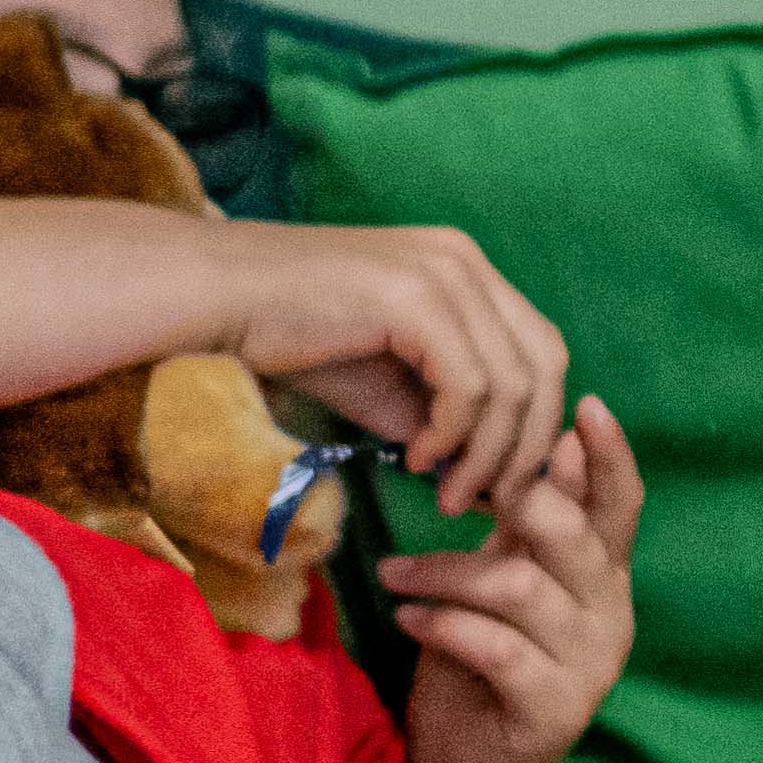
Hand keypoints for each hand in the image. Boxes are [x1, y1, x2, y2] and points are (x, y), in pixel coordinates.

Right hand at [218, 220, 579, 516]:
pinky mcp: (414, 297)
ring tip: (447, 493)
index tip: (502, 481)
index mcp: (469, 271)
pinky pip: (468, 385)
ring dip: (485, 454)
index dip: (538, 422)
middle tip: (490, 501)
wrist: (216, 302)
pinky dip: (452, 435)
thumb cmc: (296, 342)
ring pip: (512, 383)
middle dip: (526, 446)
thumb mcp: (392, 388)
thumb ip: (449, 419)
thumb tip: (499, 479)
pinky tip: (417, 459)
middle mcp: (467, 261)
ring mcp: (444, 273)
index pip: (543, 351)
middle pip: (546, 366)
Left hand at [383, 398, 639, 762]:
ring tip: (394, 573)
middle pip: (573, 537)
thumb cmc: (477, 664)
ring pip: (519, 588)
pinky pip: (496, 648)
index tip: (585, 406)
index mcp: (603, 579)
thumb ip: (527, 526)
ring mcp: (589, 666)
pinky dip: (444, 625)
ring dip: (446, 572)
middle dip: (514, 506)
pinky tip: (409, 617)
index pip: (622, 507)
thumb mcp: (501, 581)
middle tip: (455, 494)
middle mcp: (610, 617)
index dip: (611, 457)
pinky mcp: (554, 710)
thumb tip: (549, 441)